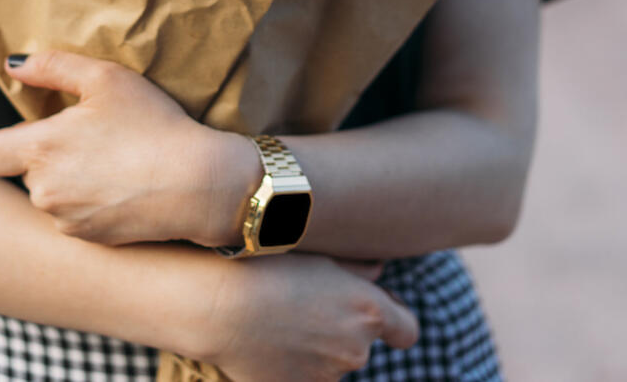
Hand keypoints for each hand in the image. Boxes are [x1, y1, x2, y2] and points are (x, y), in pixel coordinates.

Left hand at [0, 50, 257, 246]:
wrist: (198, 184)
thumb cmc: (153, 123)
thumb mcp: (105, 79)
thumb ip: (51, 66)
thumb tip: (11, 64)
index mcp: (40, 149)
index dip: (6, 141)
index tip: (37, 131)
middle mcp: (43, 191)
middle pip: (24, 174)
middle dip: (46, 159)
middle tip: (90, 141)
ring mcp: (66, 220)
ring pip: (50, 198)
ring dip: (67, 183)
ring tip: (111, 164)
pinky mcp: (90, 240)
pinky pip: (74, 219)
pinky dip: (89, 204)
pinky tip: (122, 188)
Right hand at [198, 253, 419, 380]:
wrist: (219, 305)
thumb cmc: (271, 268)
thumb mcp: (322, 256)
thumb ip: (361, 269)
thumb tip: (378, 274)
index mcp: (369, 313)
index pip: (407, 331)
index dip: (395, 323)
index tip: (379, 315)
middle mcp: (356, 350)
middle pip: (362, 345)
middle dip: (342, 330)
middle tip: (307, 307)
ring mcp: (327, 376)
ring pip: (330, 363)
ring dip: (316, 348)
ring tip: (280, 322)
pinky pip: (303, 377)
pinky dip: (292, 364)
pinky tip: (267, 342)